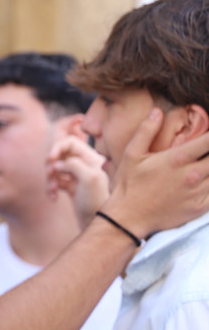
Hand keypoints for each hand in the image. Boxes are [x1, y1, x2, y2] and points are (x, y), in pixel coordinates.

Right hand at [47, 135, 108, 228]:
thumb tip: (58, 163)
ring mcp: (77, 176)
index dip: (57, 147)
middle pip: (60, 155)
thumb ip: (74, 164)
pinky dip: (51, 188)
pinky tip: (53, 197)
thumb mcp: (89, 178)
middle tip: (51, 175)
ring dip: (50, 179)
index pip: (70, 142)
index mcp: (92, 158)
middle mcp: (85, 164)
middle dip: (51, 165)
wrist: (96, 222)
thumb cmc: (96, 201)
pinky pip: (55, 181)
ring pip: (55, 168)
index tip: (50, 159)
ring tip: (52, 190)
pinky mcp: (71, 187)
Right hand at [101, 108, 208, 236]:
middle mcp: (193, 174)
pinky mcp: (200, 207)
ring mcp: (198, 192)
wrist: (128, 218)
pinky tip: (205, 179)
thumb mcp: (131, 155)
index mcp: (178, 158)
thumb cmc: (128, 184)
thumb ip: (146, 131)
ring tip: (205, 163)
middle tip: (206, 151)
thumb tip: (158, 111)